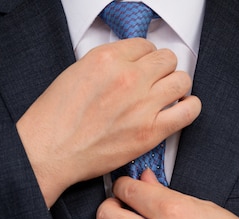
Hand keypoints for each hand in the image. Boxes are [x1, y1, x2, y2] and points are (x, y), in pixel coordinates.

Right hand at [16, 38, 200, 206]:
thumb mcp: (76, 73)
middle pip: (167, 59)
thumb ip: (106, 65)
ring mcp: (142, 105)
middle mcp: (129, 78)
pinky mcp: (150, 132)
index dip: (145, 58)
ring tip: (167, 95)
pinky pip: (188, 111)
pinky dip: (189, 107)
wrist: (50, 152)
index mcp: (108, 59)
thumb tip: (126, 65)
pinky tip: (179, 109)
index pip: (145, 46)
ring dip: (176, 86)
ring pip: (182, 80)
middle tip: (155, 81)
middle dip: (162, 69)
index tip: (143, 68)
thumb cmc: (55, 119)